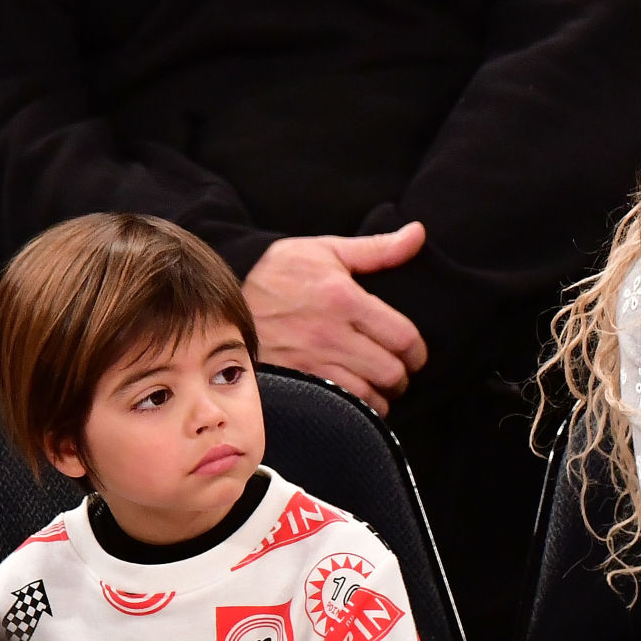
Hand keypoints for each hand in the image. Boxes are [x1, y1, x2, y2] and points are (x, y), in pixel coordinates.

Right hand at [244, 223, 429, 416]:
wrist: (222, 302)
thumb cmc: (279, 275)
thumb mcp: (324, 252)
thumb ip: (377, 249)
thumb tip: (418, 233)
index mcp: (343, 299)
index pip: (404, 338)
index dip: (417, 352)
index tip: (414, 354)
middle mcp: (329, 334)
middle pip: (392, 373)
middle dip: (402, 376)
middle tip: (396, 371)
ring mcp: (311, 362)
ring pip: (370, 396)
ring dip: (381, 396)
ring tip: (376, 384)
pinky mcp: (297, 384)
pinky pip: (343, 407)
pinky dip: (356, 407)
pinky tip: (354, 394)